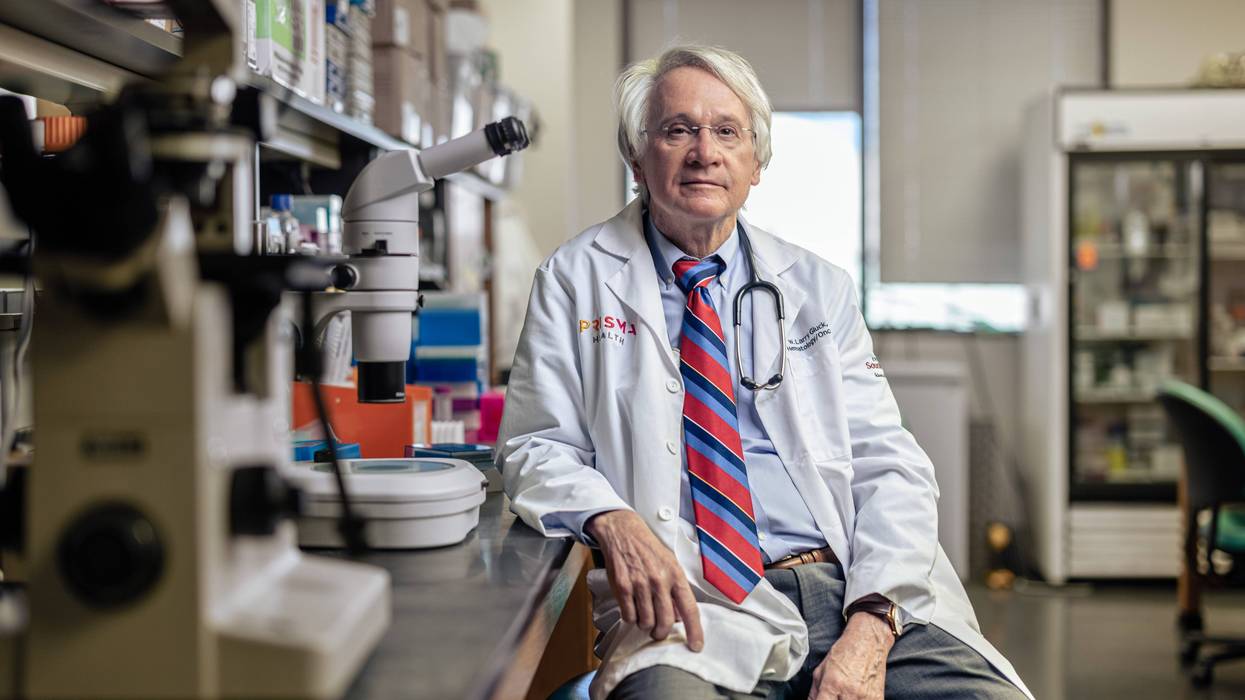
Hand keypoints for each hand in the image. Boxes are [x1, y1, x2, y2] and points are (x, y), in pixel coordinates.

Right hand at [585, 509, 703, 651]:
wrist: (623, 533)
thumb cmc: (649, 550)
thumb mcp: (670, 564)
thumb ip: (676, 590)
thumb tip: (679, 617)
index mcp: (676, 575)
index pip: (690, 609)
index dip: (694, 631)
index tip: (696, 646)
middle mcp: (659, 580)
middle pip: (666, 621)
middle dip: (662, 632)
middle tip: (658, 631)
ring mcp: (640, 584)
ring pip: (646, 622)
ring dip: (645, 625)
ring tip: (643, 615)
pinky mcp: (622, 587)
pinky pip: (629, 616)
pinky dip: (630, 618)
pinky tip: (631, 607)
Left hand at [808, 612, 893, 698]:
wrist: (868, 641)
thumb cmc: (844, 653)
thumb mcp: (821, 670)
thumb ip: (814, 692)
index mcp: (832, 684)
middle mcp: (849, 692)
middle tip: (834, 695)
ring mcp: (865, 698)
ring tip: (844, 694)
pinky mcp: (878, 699)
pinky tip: (856, 696)